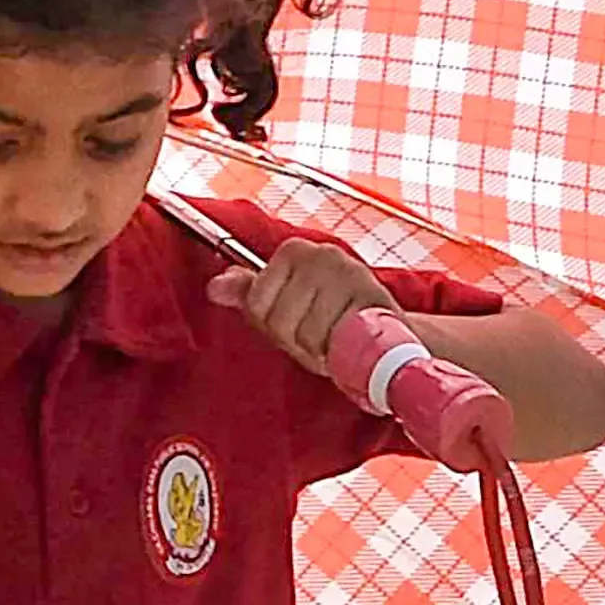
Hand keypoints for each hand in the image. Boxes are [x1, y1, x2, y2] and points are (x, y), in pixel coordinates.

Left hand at [207, 236, 385, 375]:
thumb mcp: (283, 307)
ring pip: (308, 333)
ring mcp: (349, 272)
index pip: (256, 305)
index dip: (273, 329)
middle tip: (319, 339)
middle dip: (297, 343)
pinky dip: (340, 353)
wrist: (390, 337)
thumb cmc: (332, 322)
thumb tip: (214, 287)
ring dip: (320, 351)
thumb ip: (249, 294)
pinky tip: (350, 344)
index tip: (295, 326)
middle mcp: (321, 254)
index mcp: (293, 252)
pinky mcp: (373, 297)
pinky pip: (337, 339)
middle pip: (279, 321)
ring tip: (336, 342)